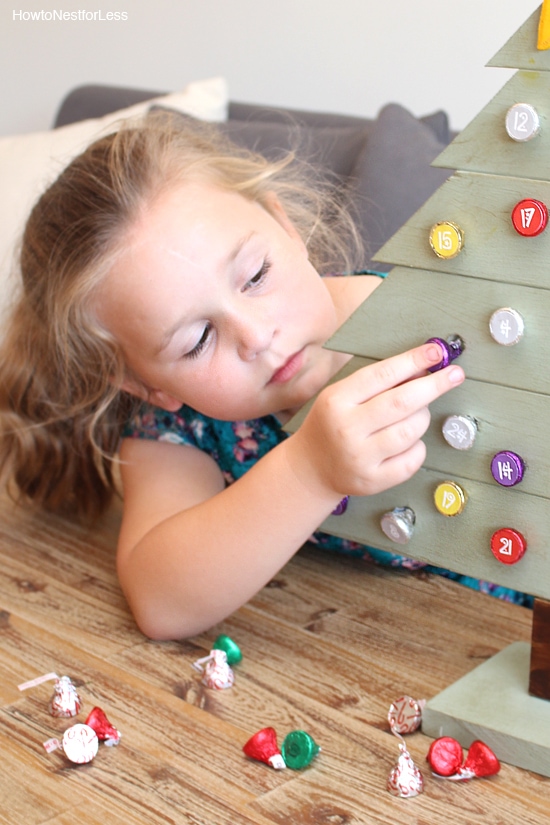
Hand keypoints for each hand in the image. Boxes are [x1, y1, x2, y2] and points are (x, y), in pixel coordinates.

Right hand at [290, 342, 464, 498]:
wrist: (310, 468)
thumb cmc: (332, 424)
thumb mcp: (342, 396)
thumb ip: (377, 382)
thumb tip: (421, 366)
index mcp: (336, 400)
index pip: (382, 374)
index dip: (413, 361)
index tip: (436, 351)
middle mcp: (347, 429)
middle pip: (402, 403)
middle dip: (434, 385)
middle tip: (455, 374)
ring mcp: (360, 458)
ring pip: (411, 431)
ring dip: (423, 417)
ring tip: (417, 413)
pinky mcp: (373, 481)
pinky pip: (412, 459)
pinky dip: (418, 446)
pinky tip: (408, 441)